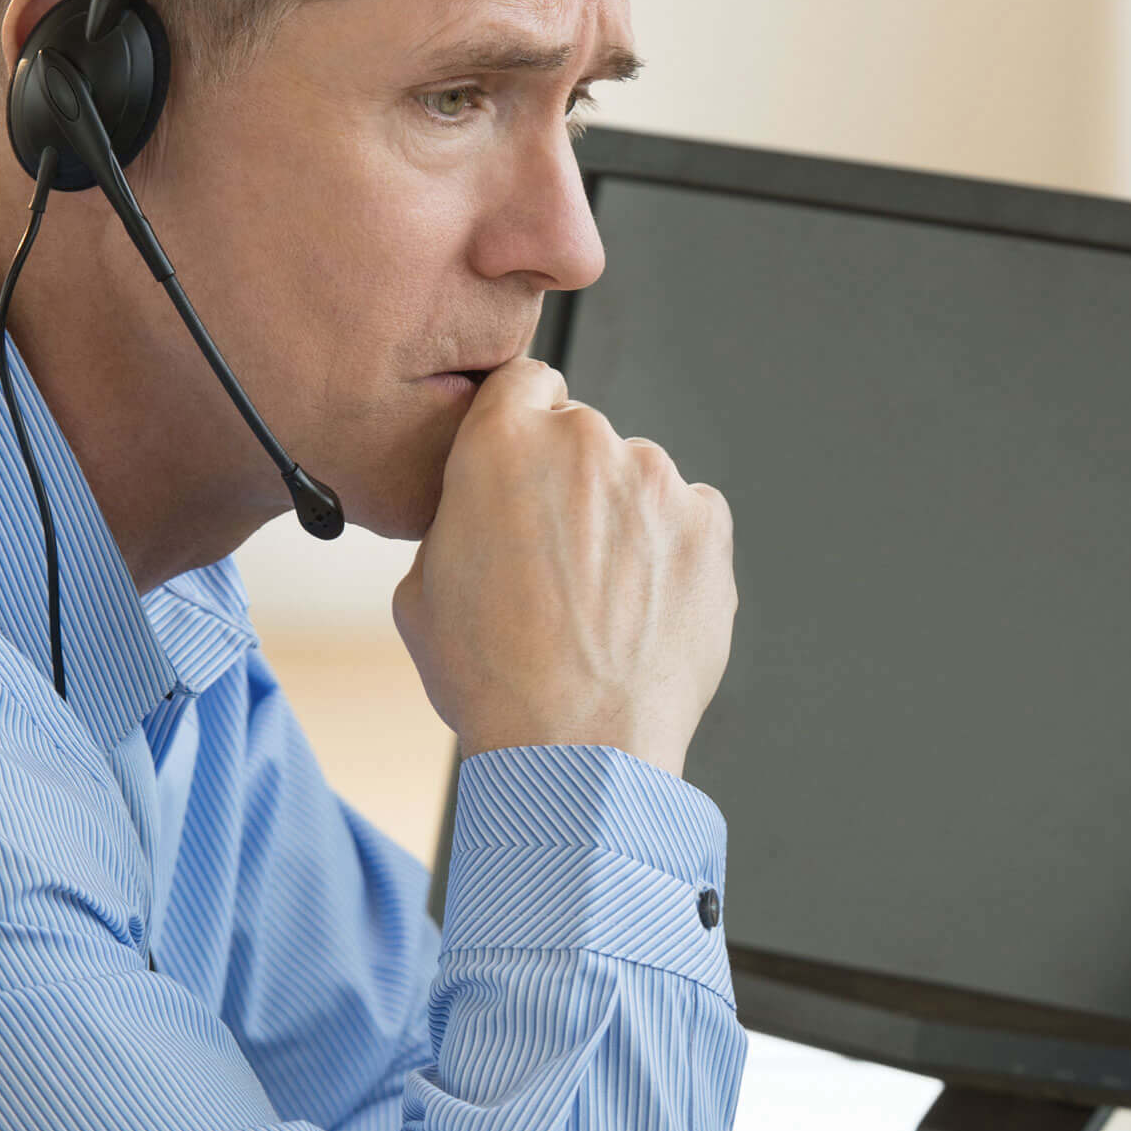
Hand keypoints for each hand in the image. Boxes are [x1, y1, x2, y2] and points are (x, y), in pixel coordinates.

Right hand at [393, 357, 735, 779]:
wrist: (577, 748)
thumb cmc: (491, 679)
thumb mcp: (421, 589)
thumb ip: (457, 518)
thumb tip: (481, 509)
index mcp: (502, 442)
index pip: (524, 382)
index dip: (522, 424)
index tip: (527, 465)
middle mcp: (586, 442)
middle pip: (583, 437)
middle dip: (572, 485)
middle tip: (556, 563)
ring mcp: (657, 480)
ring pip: (638, 481)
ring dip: (624, 521)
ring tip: (602, 603)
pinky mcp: (710, 523)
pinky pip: (687, 519)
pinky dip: (670, 553)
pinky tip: (642, 611)